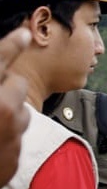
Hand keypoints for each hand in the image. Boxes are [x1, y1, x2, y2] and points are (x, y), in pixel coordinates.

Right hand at [0, 27, 31, 188]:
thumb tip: (2, 75)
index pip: (0, 60)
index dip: (11, 44)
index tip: (23, 32)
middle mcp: (1, 109)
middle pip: (18, 85)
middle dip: (7, 87)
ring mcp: (11, 135)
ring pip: (21, 111)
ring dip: (9, 112)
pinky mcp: (15, 156)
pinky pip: (18, 137)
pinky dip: (6, 137)